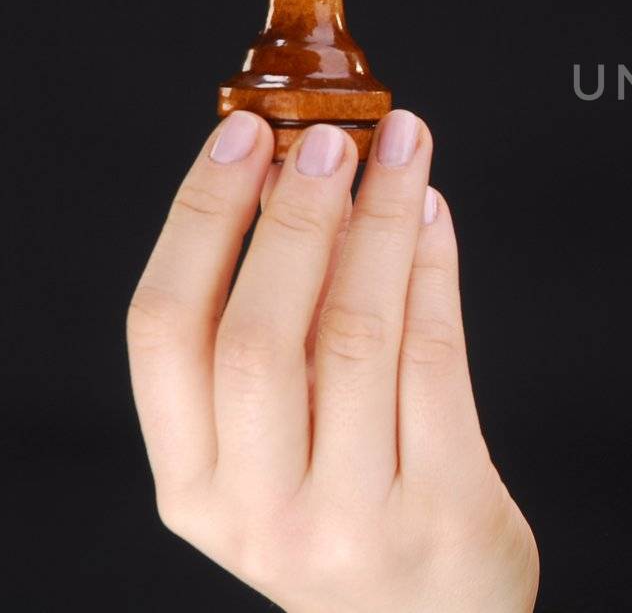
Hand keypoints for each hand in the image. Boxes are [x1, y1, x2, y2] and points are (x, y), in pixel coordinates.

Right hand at [127, 111, 536, 611]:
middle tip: (328, 136)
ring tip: (401, 147)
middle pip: (258, 335)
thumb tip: (304, 180)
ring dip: (379, 223)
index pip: (164, 334)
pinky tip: (434, 215)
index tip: (241, 138)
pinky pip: (436, 360)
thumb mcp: (275, 453)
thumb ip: (273, 339)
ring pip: (357, 336)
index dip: (200, 221)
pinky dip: (434, 270)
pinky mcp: (444, 507)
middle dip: (293, 217)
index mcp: (192, 486)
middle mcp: (258, 511)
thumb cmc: (348, 516)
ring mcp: (352, 518)